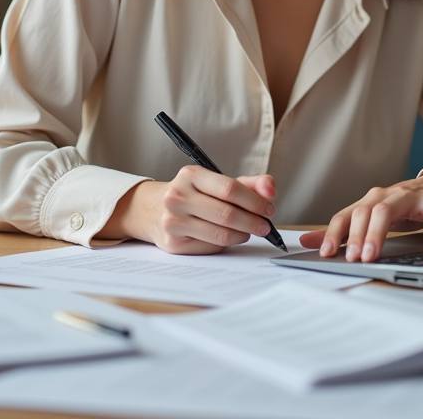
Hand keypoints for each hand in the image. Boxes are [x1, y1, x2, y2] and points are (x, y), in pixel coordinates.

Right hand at [99, 166, 277, 253]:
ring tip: (249, 232)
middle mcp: (178, 197)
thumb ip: (247, 184)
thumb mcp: (215, 182)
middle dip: (253, 222)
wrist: (151, 210)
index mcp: (191, 175)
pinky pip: (211, 247)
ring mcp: (173, 221)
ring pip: (221, 235)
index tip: (269, 209)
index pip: (230, 189)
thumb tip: (271, 189)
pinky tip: (228, 237)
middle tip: (265, 226)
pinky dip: (226, 244)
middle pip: (227, 214)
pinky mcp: (173, 243)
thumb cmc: (192, 195)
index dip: (255, 201)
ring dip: (242, 235)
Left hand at [299, 167, 422, 261]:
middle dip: (356, 236)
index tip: (326, 253)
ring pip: (389, 210)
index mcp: (370, 201)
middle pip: (366, 212)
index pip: (346, 215)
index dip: (334, 233)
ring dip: (378, 233)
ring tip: (373, 255)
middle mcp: (388, 196)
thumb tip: (308, 241)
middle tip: (353, 258)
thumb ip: (343, 229)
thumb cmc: (405, 204)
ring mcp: (413, 198)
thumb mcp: (373, 215)